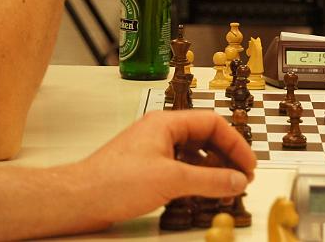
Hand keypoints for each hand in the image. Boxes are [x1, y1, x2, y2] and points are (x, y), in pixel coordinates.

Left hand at [76, 110, 256, 227]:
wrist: (76, 200)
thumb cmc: (113, 182)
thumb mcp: (172, 180)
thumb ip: (211, 180)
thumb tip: (238, 180)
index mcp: (167, 123)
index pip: (213, 123)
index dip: (235, 143)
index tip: (248, 164)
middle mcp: (160, 133)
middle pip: (205, 137)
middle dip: (226, 157)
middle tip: (242, 177)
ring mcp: (152, 151)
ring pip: (193, 154)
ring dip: (212, 169)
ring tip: (226, 187)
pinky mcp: (145, 170)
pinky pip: (180, 168)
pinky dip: (196, 178)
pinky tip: (202, 192)